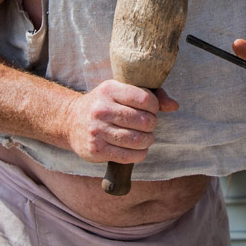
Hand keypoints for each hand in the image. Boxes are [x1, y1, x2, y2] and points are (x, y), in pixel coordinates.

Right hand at [62, 80, 177, 163]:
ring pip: (137, 140)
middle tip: (148, 125)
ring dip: (147, 141)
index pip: (145, 99)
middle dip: (152, 125)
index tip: (152, 109)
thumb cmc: (104, 104)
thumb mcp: (121, 91)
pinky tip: (138, 149)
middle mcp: (102, 109)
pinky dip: (139, 154)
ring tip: (145, 138)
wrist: (70, 121)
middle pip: (143, 121)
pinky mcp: (96, 150)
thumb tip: (174, 106)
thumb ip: (151, 95)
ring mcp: (97, 130)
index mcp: (110, 89)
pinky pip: (127, 156)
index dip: (155, 106)